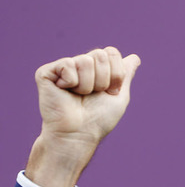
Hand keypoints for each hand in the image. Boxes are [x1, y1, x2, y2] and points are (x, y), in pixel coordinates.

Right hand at [26, 46, 139, 186]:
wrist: (79, 133)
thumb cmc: (99, 119)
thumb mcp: (119, 96)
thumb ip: (125, 75)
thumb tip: (135, 57)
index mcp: (96, 69)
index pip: (111, 53)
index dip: (116, 75)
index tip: (110, 92)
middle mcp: (79, 65)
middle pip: (100, 54)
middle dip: (103, 79)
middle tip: (93, 95)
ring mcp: (63, 68)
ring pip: (85, 60)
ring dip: (88, 85)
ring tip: (79, 96)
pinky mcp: (46, 72)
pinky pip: (67, 64)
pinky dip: (72, 82)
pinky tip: (65, 92)